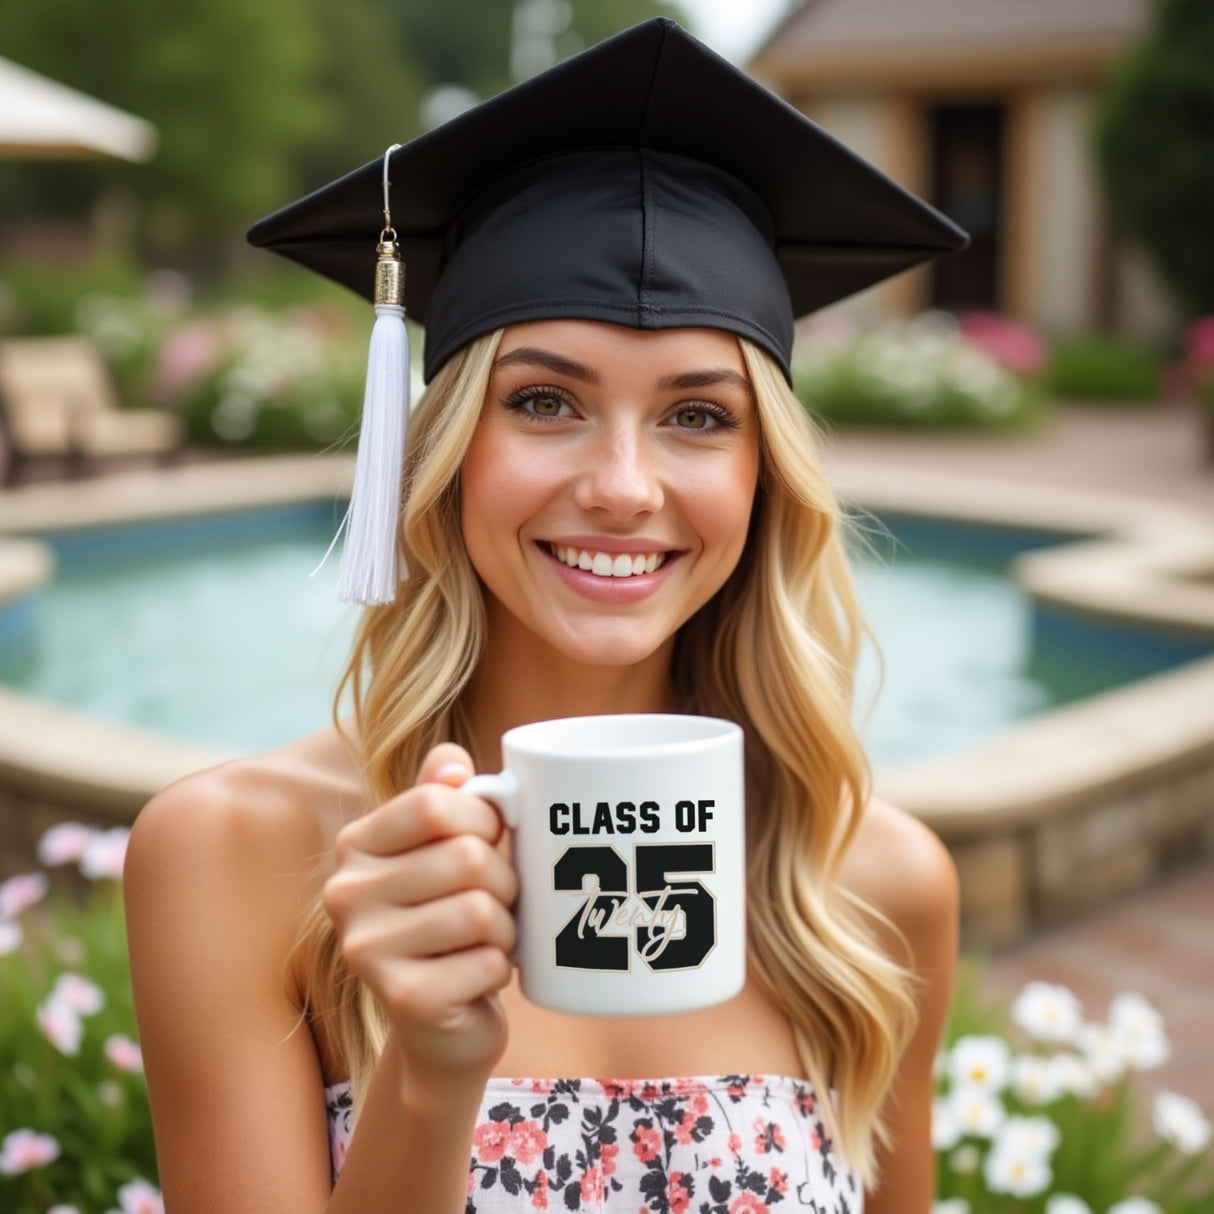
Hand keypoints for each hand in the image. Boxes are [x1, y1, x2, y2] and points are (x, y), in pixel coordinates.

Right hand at [322, 744, 517, 1081]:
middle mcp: (346, 894)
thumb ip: (443, 797)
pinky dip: (501, 969)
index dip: (483, 818)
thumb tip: (452, 761)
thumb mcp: (443, 850)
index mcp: (355, 845)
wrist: (441, 1029)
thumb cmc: (451, 920)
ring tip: (488, 940)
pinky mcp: (404, 1001)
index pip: (434, 803)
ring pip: (482, 910)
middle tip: (495, 902)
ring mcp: (367, 951)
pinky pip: (490, 961)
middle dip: (503, 880)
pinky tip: (477, 977)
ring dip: (506, 928)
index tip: (490, 840)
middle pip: (467, 857)